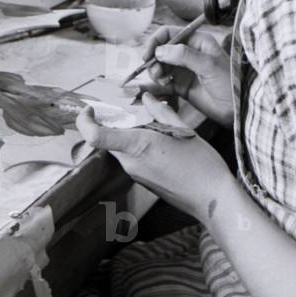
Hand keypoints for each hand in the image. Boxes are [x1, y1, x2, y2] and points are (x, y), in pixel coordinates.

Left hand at [76, 93, 231, 220]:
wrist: (211, 198)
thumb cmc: (201, 164)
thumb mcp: (182, 130)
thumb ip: (161, 112)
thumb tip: (147, 98)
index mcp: (138, 145)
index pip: (96, 136)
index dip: (84, 121)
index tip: (90, 109)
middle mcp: (131, 162)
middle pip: (107, 140)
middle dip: (111, 124)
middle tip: (128, 111)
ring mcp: (135, 174)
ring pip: (119, 149)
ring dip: (126, 135)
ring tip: (151, 126)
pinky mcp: (142, 181)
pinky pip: (131, 158)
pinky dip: (136, 146)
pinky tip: (158, 143)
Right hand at [140, 25, 233, 127]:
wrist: (236, 109)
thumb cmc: (229, 83)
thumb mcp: (208, 65)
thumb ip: (184, 55)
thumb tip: (160, 51)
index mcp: (197, 42)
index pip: (169, 34)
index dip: (156, 41)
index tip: (148, 55)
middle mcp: (188, 53)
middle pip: (161, 50)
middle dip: (154, 60)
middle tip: (154, 73)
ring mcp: (183, 70)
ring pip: (160, 66)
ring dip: (155, 72)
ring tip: (161, 81)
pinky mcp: (181, 86)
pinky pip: (163, 83)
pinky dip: (156, 85)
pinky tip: (156, 88)